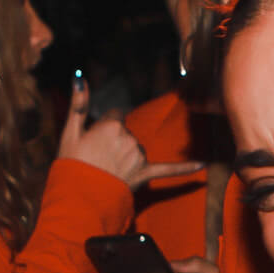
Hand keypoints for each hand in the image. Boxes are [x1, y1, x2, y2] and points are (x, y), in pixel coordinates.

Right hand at [59, 79, 203, 190]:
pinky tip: (202, 165)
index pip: (115, 116)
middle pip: (126, 133)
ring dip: (127, 157)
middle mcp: (129, 139)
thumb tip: (80, 76)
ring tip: (108, 170)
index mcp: (111, 126)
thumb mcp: (70, 131)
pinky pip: (169, 170)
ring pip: (137, 149)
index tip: (94, 140)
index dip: (104, 127)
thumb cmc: (72, 164)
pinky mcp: (146, 174)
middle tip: (98, 159)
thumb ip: (78, 103)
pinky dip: (185, 169)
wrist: (79, 196)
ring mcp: (138, 157)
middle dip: (115, 143)